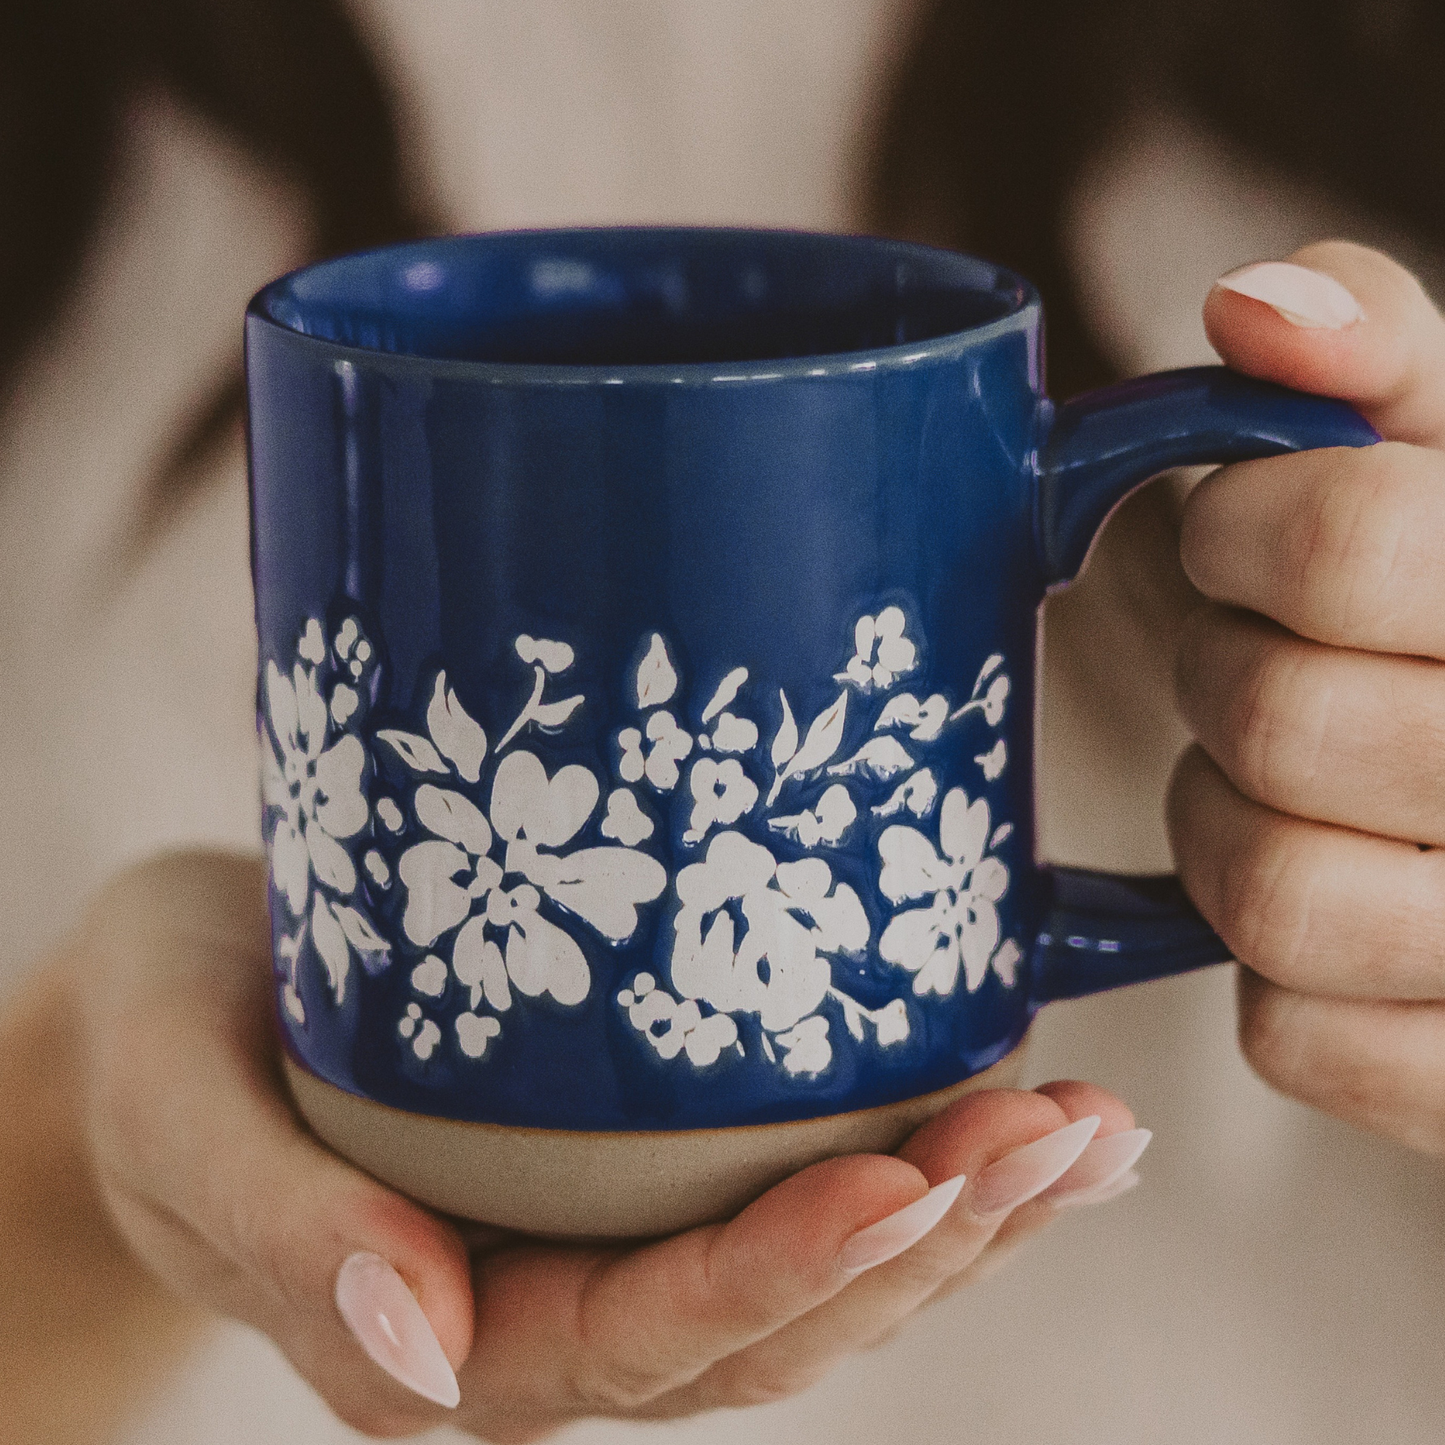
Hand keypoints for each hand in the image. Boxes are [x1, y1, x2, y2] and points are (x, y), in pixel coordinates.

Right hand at [77, 851, 1144, 1438]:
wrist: (177, 1012)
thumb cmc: (169, 1059)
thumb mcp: (181, 1125)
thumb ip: (282, 1236)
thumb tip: (425, 1343)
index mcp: (448, 1344)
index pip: (649, 1339)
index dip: (785, 1273)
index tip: (909, 1183)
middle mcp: (552, 1321)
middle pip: (772, 1321)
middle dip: (931, 1238)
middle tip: (1060, 1132)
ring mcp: (605, 1254)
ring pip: (814, 1276)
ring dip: (966, 1213)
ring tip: (1091, 1129)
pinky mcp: (633, 1175)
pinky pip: (797, 1198)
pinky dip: (923, 1168)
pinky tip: (1026, 1112)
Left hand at [1169, 241, 1444, 1155]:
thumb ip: (1385, 363)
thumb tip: (1253, 310)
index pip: (1340, 541)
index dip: (1239, 528)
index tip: (1242, 530)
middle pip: (1272, 720)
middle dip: (1224, 675)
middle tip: (1265, 659)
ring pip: (1264, 893)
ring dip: (1227, 829)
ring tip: (1287, 789)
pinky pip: (1289, 1036)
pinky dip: (1282, 974)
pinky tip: (1351, 906)